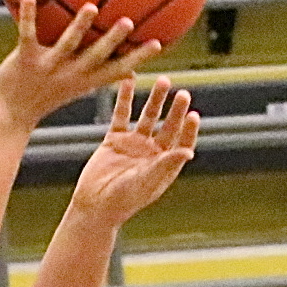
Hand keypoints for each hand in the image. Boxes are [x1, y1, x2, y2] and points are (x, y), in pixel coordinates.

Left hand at [0, 0, 161, 132]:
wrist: (11, 113)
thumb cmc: (46, 96)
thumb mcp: (78, 88)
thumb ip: (103, 76)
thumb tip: (131, 71)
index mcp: (85, 81)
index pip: (117, 69)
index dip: (137, 57)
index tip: (158, 44)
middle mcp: (70, 74)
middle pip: (96, 56)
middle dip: (113, 40)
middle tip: (129, 21)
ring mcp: (48, 67)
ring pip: (67, 45)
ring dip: (79, 26)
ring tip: (91, 7)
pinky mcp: (25, 60)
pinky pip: (28, 35)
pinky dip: (28, 16)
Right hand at [68, 77, 200, 227]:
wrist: (93, 206)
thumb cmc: (121, 202)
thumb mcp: (145, 182)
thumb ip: (165, 165)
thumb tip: (189, 152)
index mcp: (164, 166)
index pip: (181, 143)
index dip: (188, 130)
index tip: (193, 115)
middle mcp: (152, 153)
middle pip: (168, 126)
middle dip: (176, 110)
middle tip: (182, 94)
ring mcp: (134, 145)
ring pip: (148, 117)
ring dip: (155, 100)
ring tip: (163, 81)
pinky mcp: (114, 140)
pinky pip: (122, 115)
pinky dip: (125, 99)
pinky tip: (129, 80)